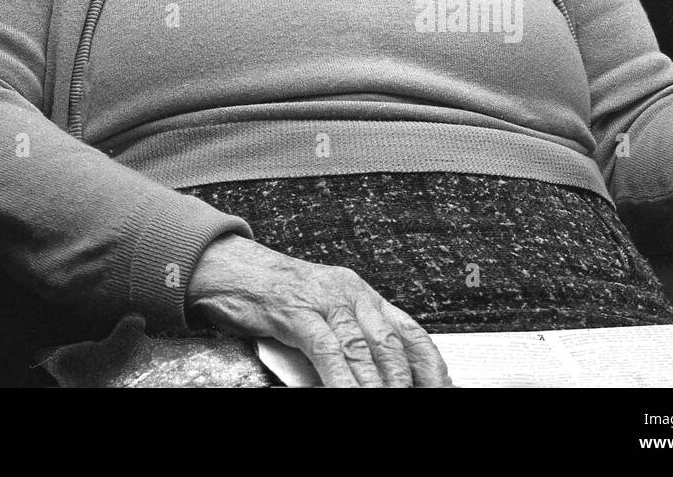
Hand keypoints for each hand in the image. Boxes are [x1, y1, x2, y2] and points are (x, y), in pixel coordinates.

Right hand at [187, 234, 451, 387]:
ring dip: (378, 384)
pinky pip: (328, 351)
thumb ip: (349, 337)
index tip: (440, 386)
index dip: (429, 363)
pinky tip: (348, 394)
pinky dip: (343, 379)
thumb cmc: (275, 295)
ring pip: (363, 349)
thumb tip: (376, 375)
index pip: (408, 329)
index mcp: (360, 292)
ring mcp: (324, 300)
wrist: (232, 270)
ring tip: (387, 402)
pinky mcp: (298, 312)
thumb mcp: (322, 311)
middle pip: (390, 343)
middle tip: (411, 401)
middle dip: (405, 380)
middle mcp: (349, 292)